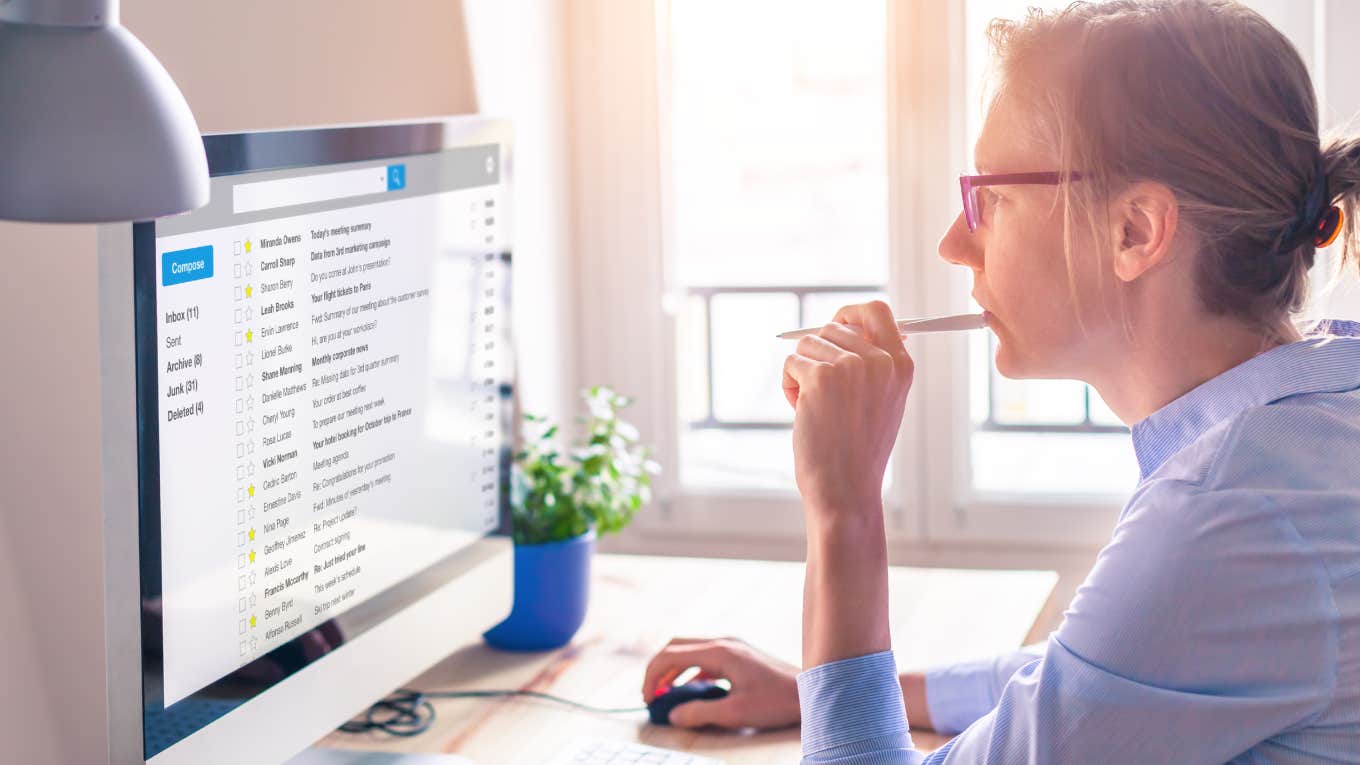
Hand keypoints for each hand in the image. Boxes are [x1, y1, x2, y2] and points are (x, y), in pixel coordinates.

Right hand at [640, 637, 800, 729]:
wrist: (810, 692)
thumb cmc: (776, 701)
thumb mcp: (735, 713)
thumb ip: (700, 713)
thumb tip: (673, 715)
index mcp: (719, 652)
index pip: (671, 654)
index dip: (652, 676)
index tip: (648, 698)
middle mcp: (723, 643)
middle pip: (676, 647)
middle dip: (658, 669)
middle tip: (650, 694)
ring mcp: (732, 646)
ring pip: (690, 651)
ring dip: (674, 671)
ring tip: (665, 694)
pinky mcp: (738, 655)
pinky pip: (705, 658)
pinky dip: (691, 672)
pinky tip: (692, 691)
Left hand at [781, 301, 913, 522]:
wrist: (846, 489)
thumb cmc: (858, 451)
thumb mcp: (882, 402)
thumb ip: (872, 364)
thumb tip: (844, 326)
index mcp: (901, 365)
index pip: (876, 311)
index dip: (850, 314)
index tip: (835, 325)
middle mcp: (880, 361)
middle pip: (832, 327)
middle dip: (817, 355)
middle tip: (821, 392)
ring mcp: (851, 367)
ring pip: (807, 344)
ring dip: (802, 373)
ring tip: (815, 408)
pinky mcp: (821, 377)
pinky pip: (791, 363)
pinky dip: (789, 387)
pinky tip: (802, 413)